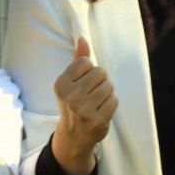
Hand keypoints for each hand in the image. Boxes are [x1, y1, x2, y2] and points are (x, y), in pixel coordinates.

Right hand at [51, 37, 117, 174]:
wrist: (74, 136)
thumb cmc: (74, 103)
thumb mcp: (71, 82)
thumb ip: (78, 60)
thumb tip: (82, 38)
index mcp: (60, 84)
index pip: (86, 62)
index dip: (89, 71)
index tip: (82, 84)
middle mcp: (70, 96)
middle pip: (100, 72)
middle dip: (100, 82)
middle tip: (90, 95)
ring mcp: (83, 109)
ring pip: (109, 86)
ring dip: (106, 93)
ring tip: (95, 103)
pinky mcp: (97, 120)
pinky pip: (114, 100)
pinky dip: (111, 104)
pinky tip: (100, 112)